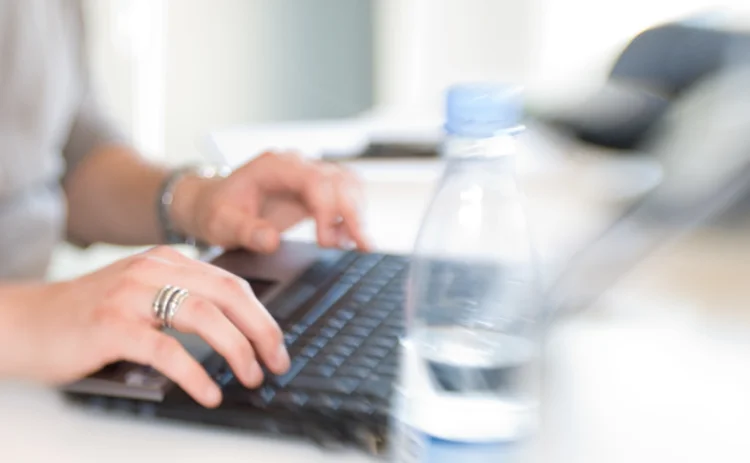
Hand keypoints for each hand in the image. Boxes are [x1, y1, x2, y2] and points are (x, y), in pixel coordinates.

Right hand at [7, 246, 287, 407]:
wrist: (25, 321)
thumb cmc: (87, 315)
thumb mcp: (143, 295)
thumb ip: (182, 301)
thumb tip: (238, 333)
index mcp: (167, 261)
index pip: (232, 284)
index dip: (263, 316)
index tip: (278, 344)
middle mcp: (153, 270)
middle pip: (228, 296)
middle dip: (262, 331)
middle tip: (277, 362)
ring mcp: (131, 295)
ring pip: (204, 316)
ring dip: (237, 350)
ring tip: (251, 375)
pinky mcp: (111, 326)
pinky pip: (167, 350)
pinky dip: (196, 374)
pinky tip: (209, 392)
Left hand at [172, 152, 369, 252]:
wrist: (215, 203)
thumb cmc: (217, 210)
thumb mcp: (221, 224)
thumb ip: (245, 231)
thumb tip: (271, 240)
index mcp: (273, 167)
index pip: (314, 180)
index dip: (327, 208)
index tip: (327, 241)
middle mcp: (296, 165)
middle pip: (340, 179)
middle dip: (353, 213)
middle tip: (360, 246)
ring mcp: (308, 175)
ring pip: (349, 184)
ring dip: (357, 213)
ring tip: (354, 245)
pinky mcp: (316, 189)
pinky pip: (346, 194)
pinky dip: (353, 215)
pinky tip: (348, 239)